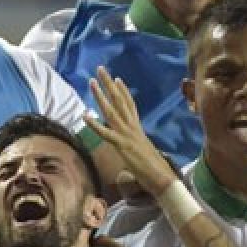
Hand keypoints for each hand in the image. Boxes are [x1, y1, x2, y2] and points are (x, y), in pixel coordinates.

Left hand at [83, 66, 177, 195]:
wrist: (161, 177)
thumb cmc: (154, 168)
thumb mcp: (143, 152)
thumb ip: (137, 146)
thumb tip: (135, 147)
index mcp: (137, 128)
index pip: (130, 105)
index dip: (123, 91)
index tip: (117, 79)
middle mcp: (132, 127)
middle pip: (120, 101)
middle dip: (109, 84)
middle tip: (100, 69)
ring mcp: (126, 135)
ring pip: (111, 111)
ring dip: (100, 96)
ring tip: (92, 82)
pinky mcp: (122, 146)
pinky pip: (106, 134)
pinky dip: (95, 125)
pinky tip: (85, 117)